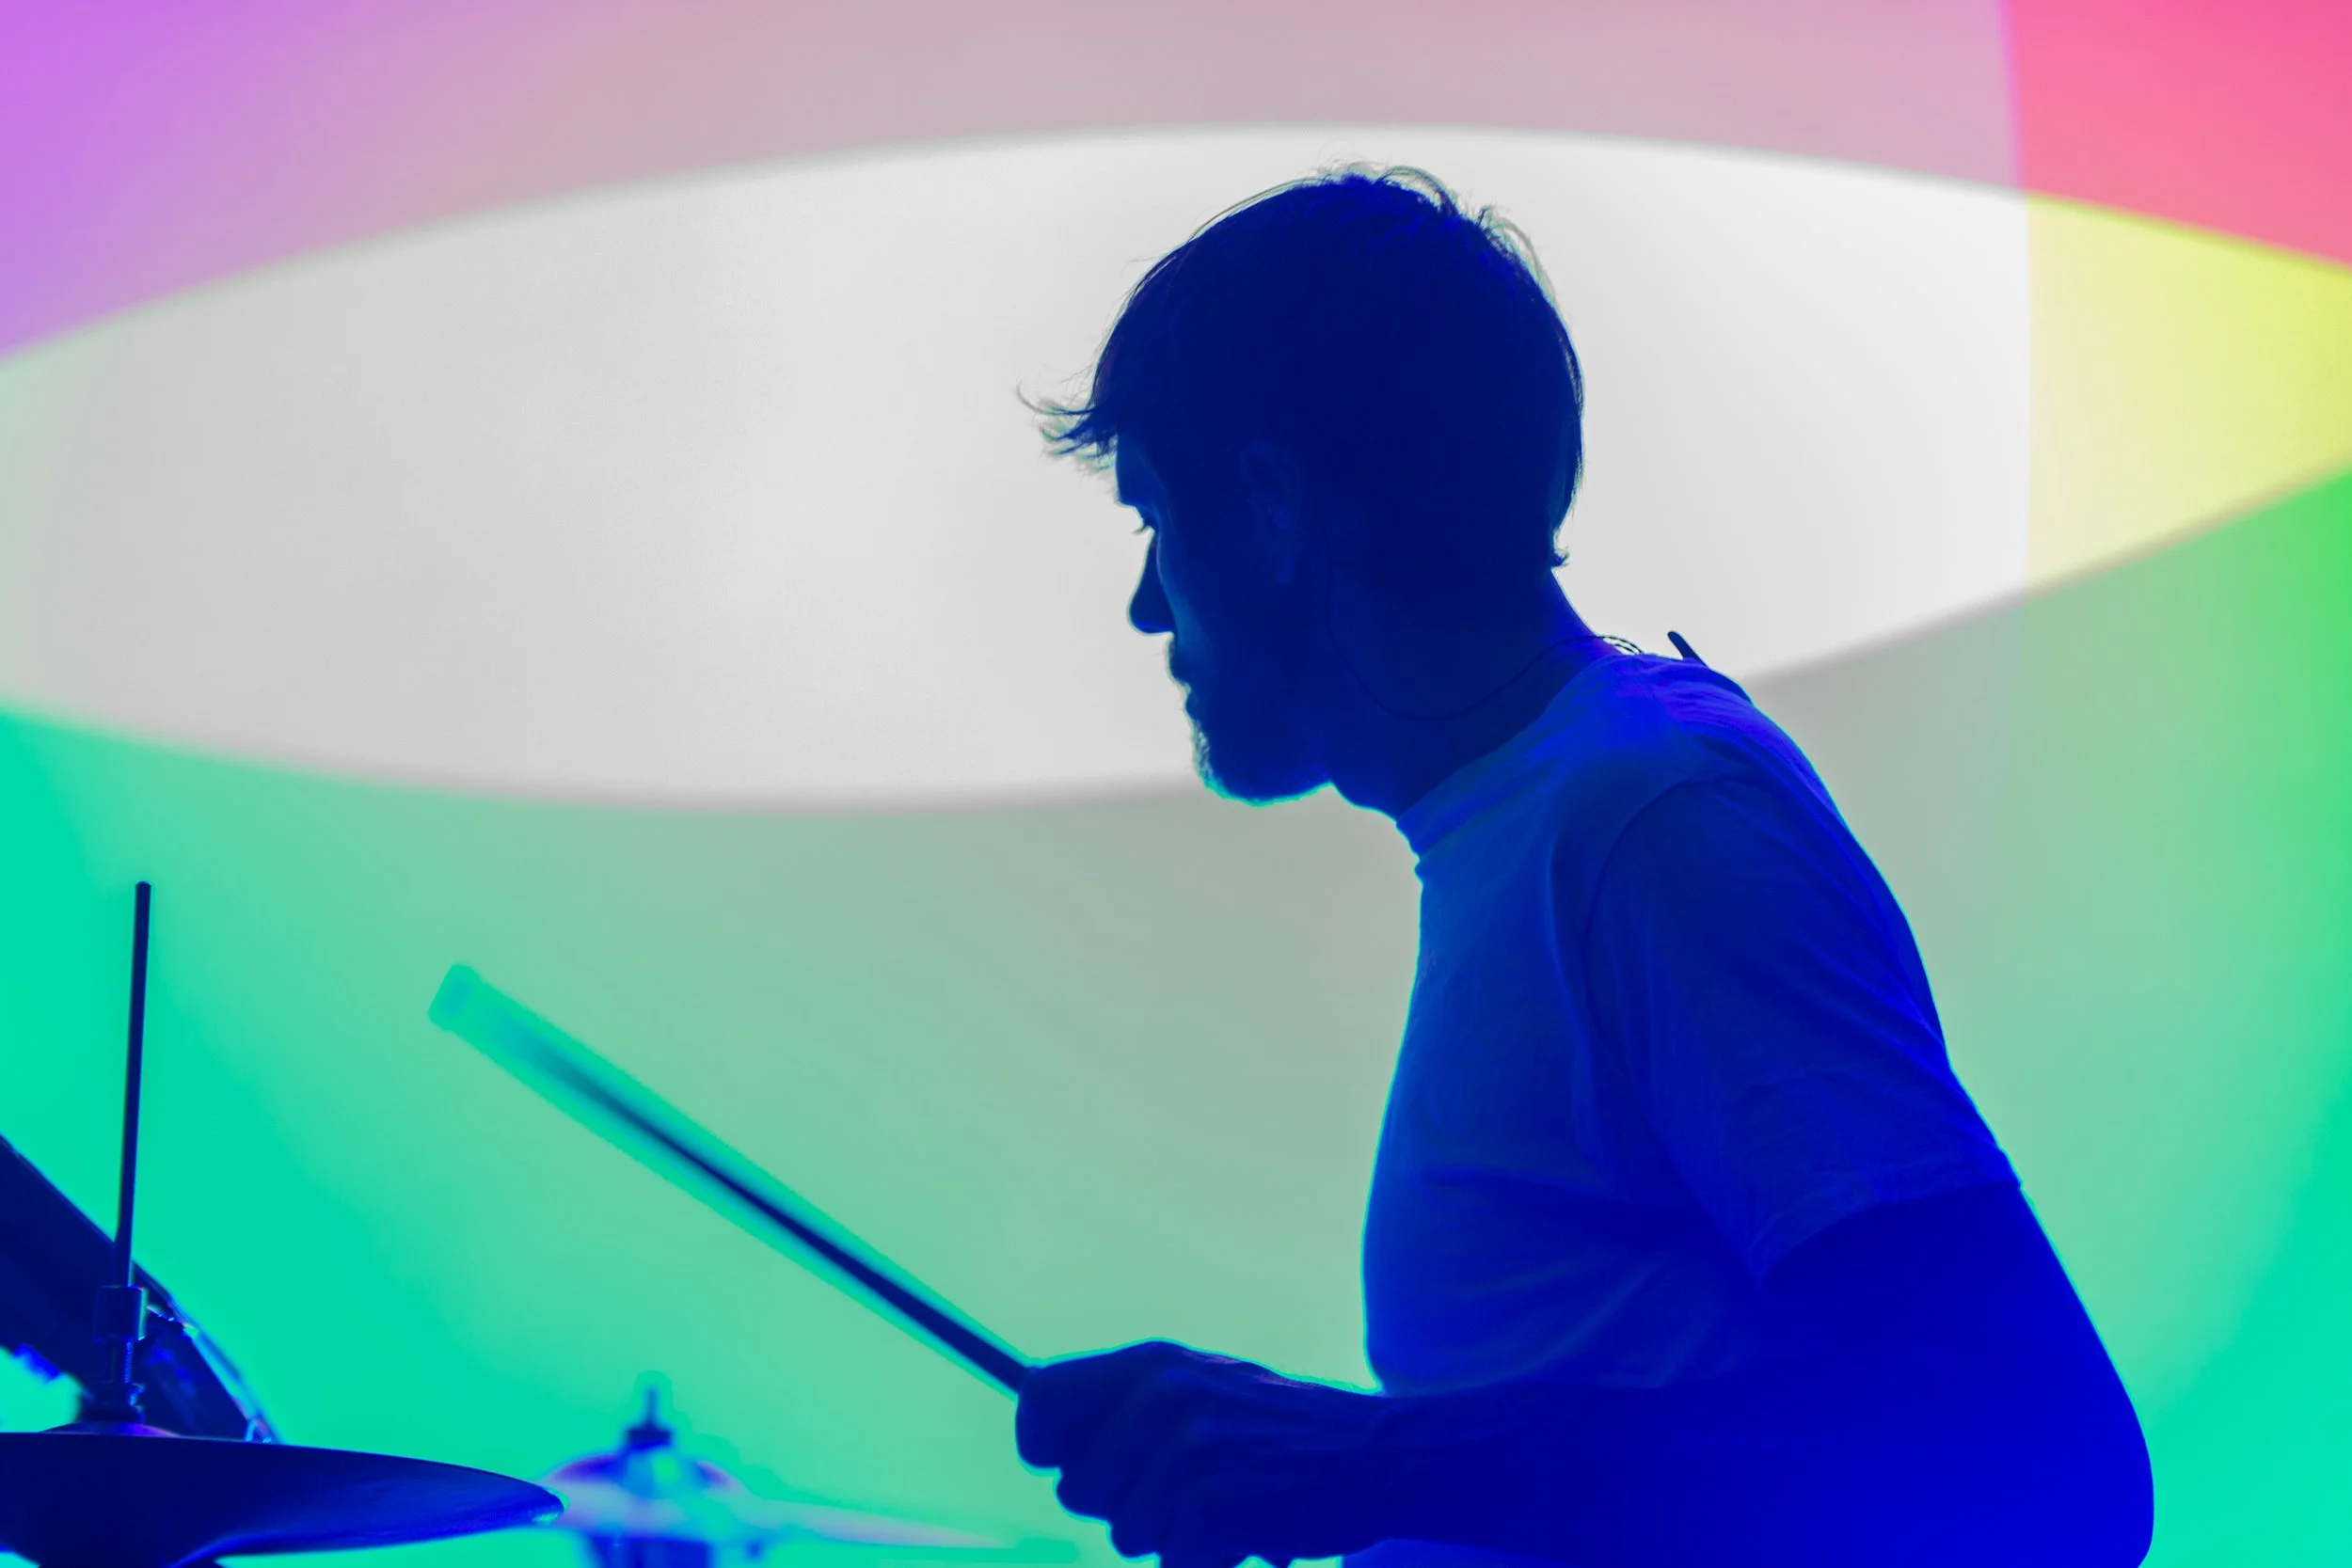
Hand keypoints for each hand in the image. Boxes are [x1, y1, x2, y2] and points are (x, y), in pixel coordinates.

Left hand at [1016, 1341, 1397, 1567]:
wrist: (1385, 1452)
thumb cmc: (1285, 1434)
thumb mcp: (1204, 1388)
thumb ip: (1130, 1405)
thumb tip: (1041, 1441)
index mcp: (1152, 1361)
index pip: (1040, 1397)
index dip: (1041, 1444)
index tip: (1067, 1465)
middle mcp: (1162, 1393)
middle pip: (1076, 1488)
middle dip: (1125, 1507)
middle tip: (1191, 1489)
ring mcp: (1188, 1446)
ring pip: (1126, 1534)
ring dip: (1174, 1538)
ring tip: (1230, 1502)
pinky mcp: (1214, 1499)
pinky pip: (1175, 1562)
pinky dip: (1211, 1561)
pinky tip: (1252, 1527)